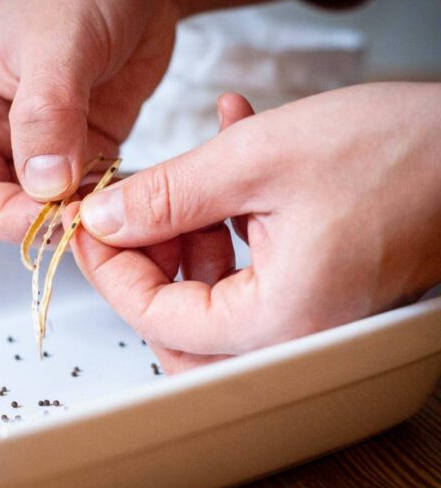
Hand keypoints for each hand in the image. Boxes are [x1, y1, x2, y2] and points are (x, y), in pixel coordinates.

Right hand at [0, 0, 177, 241]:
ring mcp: (46, 146)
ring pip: (53, 210)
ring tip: (117, 218)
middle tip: (92, 226)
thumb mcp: (58, 45)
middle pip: (10, 210)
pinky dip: (109, 206)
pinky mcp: (87, 148)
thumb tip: (43, 186)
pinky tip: (134, 203)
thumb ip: (46, 115)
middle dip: (47, 224)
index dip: (6, 218)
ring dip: (84, 221)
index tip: (54, 222)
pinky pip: (91, 195)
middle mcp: (0, 135)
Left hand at [69, 83, 440, 372]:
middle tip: (133, 206)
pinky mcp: (314, 290)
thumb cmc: (399, 152)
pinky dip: (225, 225)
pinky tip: (226, 163)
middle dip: (148, 257)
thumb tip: (107, 221)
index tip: (88, 227)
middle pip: (179, 322)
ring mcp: (307, 317)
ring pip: (209, 297)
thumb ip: (167, 196)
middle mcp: (295, 335)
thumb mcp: (255, 160)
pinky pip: (247, 274)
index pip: (157, 318)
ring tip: (193, 176)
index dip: (111, 269)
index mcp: (279, 320)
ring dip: (187, 235)